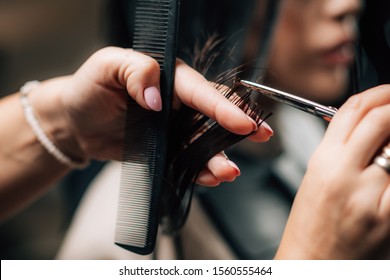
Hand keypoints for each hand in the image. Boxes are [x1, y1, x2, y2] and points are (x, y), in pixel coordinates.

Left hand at [58, 47, 272, 185]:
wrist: (76, 123)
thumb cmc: (90, 89)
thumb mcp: (106, 66)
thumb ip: (136, 71)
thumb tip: (157, 100)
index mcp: (168, 77)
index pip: (200, 89)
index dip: (223, 106)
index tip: (243, 121)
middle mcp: (176, 102)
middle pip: (212, 115)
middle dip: (237, 127)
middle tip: (260, 135)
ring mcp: (173, 128)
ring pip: (203, 142)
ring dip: (218, 157)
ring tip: (228, 172)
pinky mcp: (165, 149)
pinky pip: (187, 160)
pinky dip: (200, 170)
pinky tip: (210, 177)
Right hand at [275, 85, 389, 258]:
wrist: (312, 264)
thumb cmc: (310, 225)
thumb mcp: (317, 177)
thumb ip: (341, 146)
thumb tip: (368, 124)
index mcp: (322, 162)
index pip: (353, 110)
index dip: (377, 93)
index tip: (388, 92)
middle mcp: (345, 174)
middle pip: (380, 119)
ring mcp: (370, 196)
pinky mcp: (389, 217)